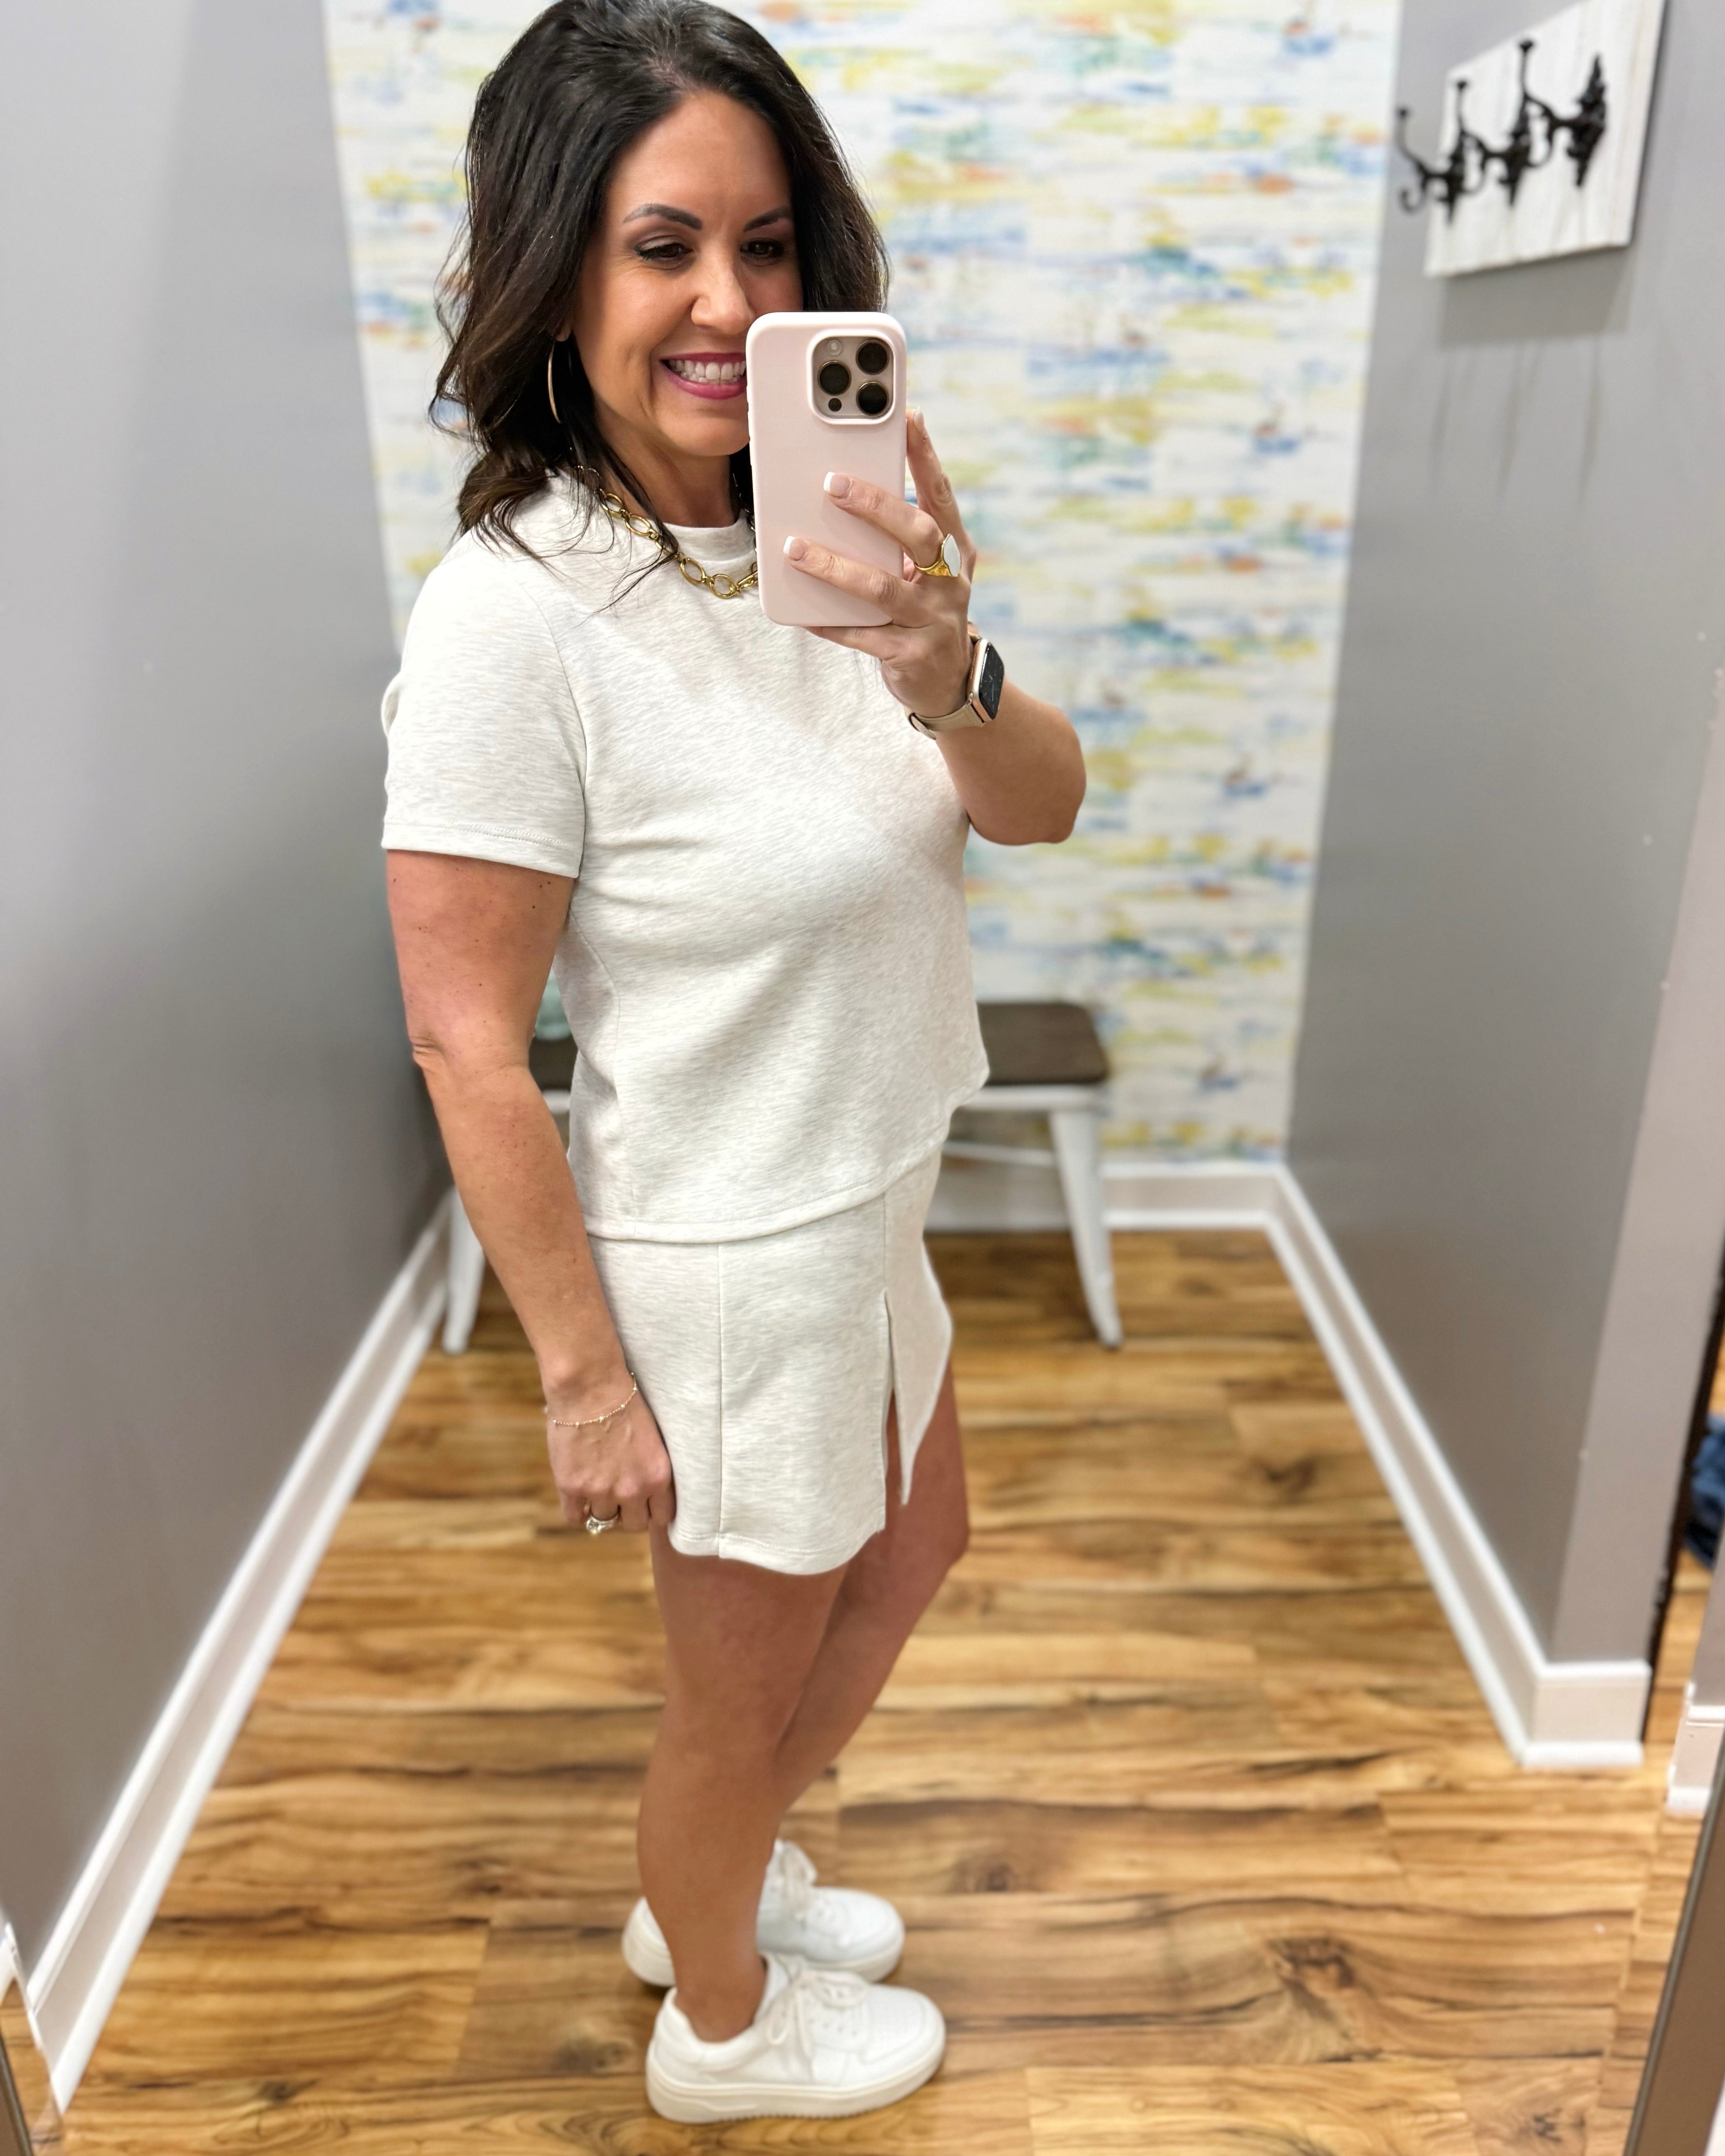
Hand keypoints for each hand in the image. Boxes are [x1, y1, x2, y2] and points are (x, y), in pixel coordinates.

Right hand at [545, 1375, 674, 1533]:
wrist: (591, 1386)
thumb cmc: (623, 1403)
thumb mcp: (652, 1439)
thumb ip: (650, 1469)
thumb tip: (648, 1493)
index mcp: (658, 1476)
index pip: (662, 1517)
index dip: (651, 1511)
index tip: (644, 1504)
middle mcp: (633, 1489)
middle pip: (634, 1524)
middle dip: (628, 1512)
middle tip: (619, 1495)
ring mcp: (601, 1491)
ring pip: (604, 1521)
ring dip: (601, 1507)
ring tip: (596, 1486)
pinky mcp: (572, 1488)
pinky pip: (575, 1518)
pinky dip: (577, 1510)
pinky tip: (578, 1495)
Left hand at [784, 407, 977, 717]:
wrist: (948, 682)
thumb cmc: (925, 610)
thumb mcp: (926, 570)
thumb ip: (900, 535)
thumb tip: (848, 487)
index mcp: (955, 551)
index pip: (941, 495)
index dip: (926, 457)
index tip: (908, 417)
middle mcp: (950, 582)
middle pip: (919, 535)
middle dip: (875, 507)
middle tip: (832, 484)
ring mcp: (933, 621)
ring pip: (881, 588)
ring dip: (835, 567)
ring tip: (795, 549)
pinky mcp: (910, 655)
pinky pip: (862, 638)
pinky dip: (831, 623)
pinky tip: (803, 613)